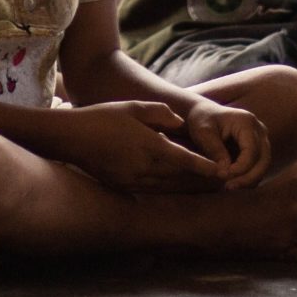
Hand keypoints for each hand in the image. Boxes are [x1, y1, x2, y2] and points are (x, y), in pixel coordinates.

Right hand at [55, 101, 223, 192]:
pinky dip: (171, 189)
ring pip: (168, 187)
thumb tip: (179, 124)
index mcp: (147, 145)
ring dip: (188, 188)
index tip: (221, 170)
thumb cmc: (103, 117)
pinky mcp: (124, 186)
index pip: (182, 160)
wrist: (71, 138)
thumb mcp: (134, 107)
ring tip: (208, 187)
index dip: (203, 166)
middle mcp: (142, 167)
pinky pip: (154, 190)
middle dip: (202, 181)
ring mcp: (132, 180)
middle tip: (224, 181)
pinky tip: (181, 187)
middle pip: (179, 178)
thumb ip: (161, 114)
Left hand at [182, 100, 271, 188]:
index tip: (224, 177)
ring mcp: (261, 139)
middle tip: (228, 187)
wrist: (204, 113)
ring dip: (249, 180)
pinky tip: (233, 183)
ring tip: (228, 187)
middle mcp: (259, 130)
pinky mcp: (258, 148)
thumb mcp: (203, 132)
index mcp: (247, 122)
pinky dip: (248, 177)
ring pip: (263, 166)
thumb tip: (225, 173)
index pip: (252, 151)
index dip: (241, 168)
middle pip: (263, 160)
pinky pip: (258, 167)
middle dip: (248, 177)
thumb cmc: (201, 119)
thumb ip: (215, 150)